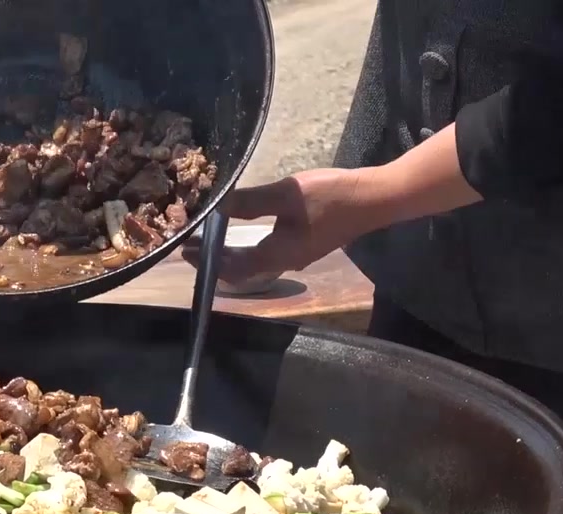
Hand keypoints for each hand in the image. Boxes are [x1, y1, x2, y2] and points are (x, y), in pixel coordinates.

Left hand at [183, 168, 380, 283]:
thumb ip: (250, 201)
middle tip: (192, 245)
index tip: (186, 250)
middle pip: (242, 269)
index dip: (207, 262)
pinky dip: (247, 245)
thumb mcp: (287, 195)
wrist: (377, 198)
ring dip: (230, 252)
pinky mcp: (306, 243)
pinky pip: (267, 251)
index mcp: (277, 255)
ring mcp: (298, 253)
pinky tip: (243, 229)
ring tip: (212, 238)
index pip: (233, 268)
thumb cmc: (332, 197)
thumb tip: (216, 206)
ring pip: (255, 261)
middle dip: (215, 259)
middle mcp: (285, 261)